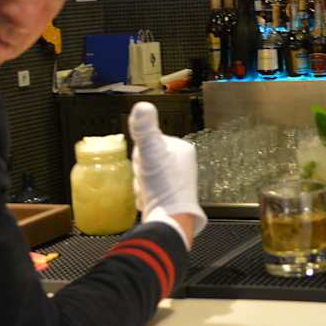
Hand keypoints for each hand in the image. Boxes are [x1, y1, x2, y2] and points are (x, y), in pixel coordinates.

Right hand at [128, 102, 205, 239]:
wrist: (169, 219)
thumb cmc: (162, 186)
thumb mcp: (150, 151)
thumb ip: (145, 128)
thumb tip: (141, 105)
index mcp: (183, 149)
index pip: (148, 143)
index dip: (140, 154)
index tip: (146, 165)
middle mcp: (184, 163)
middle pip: (147, 160)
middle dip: (141, 171)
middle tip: (147, 180)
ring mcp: (179, 181)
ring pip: (146, 176)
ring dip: (141, 184)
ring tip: (148, 192)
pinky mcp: (172, 196)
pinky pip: (149, 190)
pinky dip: (145, 196)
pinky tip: (149, 200)